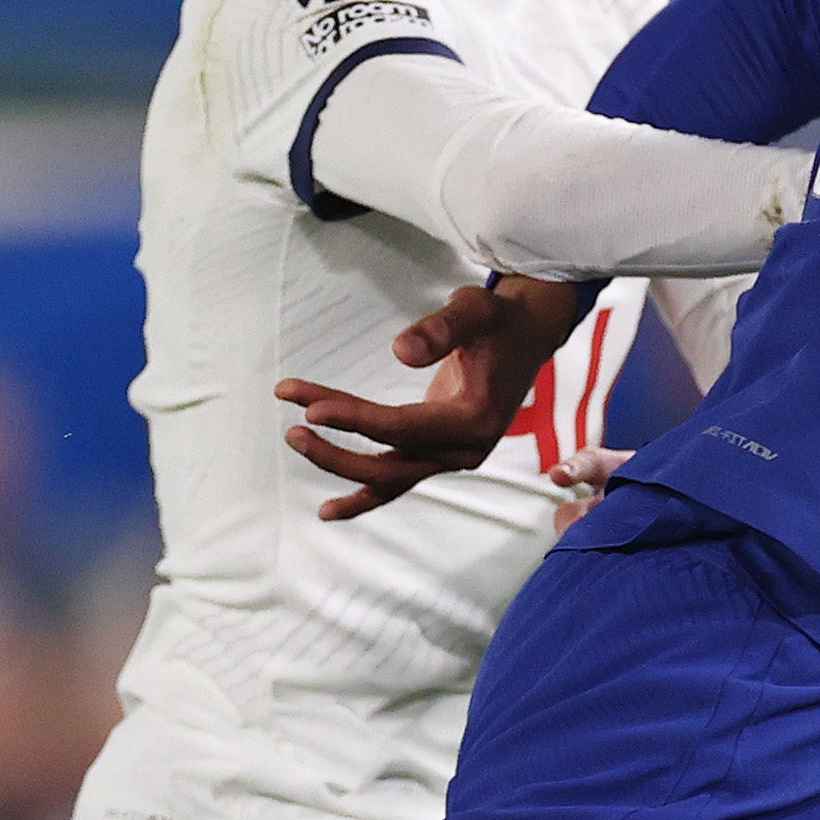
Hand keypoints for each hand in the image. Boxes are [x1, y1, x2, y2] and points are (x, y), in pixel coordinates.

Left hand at [276, 273, 590, 518]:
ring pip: (388, 476)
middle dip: (337, 451)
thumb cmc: (498, 320)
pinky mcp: (440, 454)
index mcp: (475, 421)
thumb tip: (400, 351)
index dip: (355, 420)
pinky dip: (364, 494)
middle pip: (390, 463)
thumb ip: (442, 328)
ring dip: (341, 466)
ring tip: (294, 443)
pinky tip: (329, 509)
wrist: (527, 335)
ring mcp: (453, 458)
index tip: (310, 408)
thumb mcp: (476, 309)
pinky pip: (397, 480)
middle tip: (292, 429)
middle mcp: (465, 450)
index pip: (403, 428)